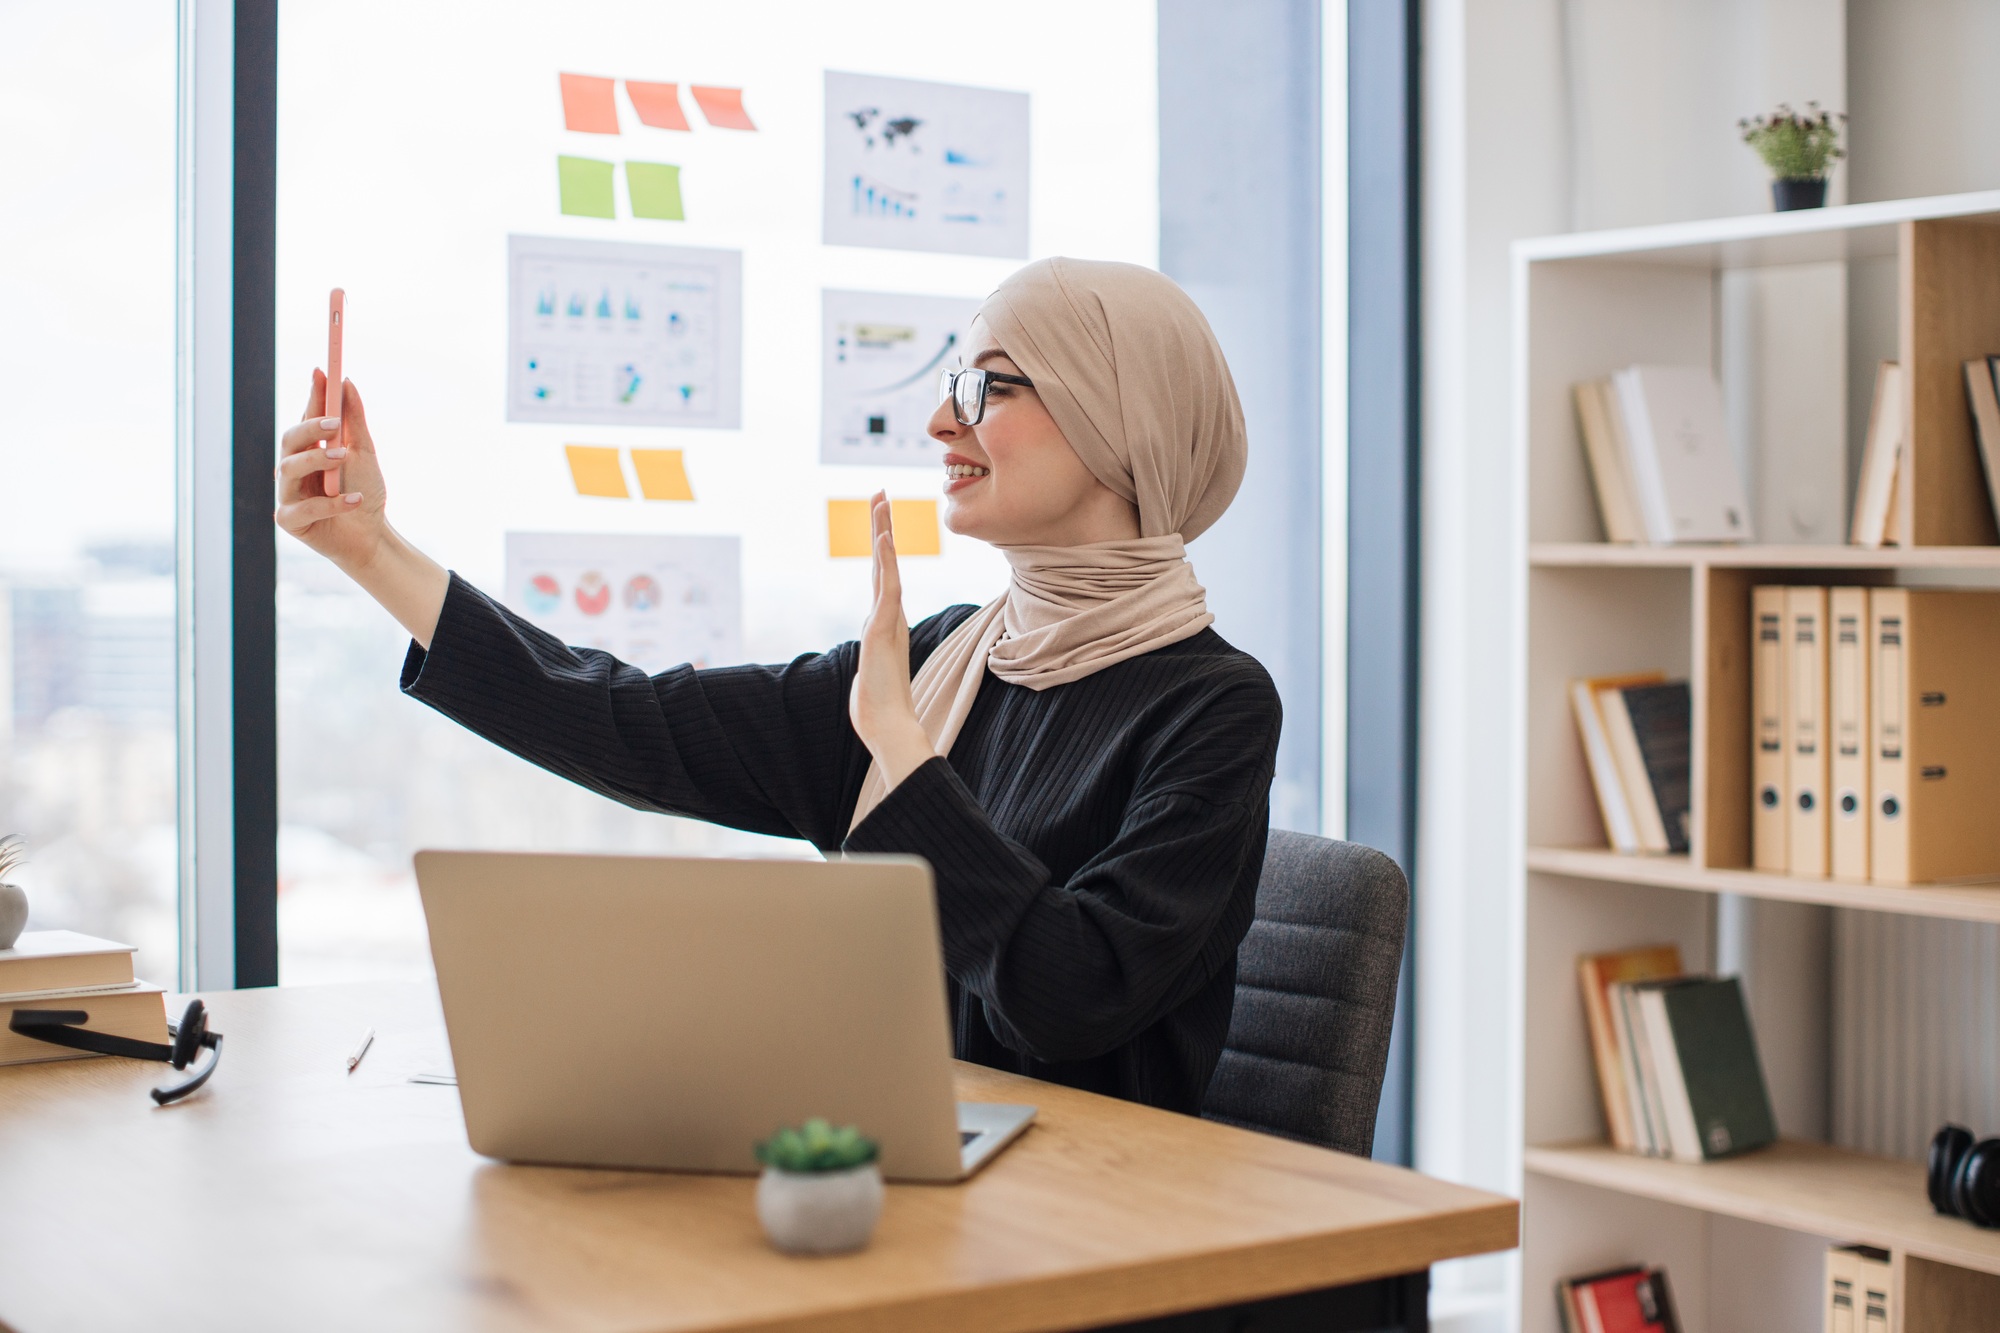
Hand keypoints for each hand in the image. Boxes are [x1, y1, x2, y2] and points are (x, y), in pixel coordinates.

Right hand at [273, 369, 449, 647]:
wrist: (372, 537)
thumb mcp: (364, 453)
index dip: (312, 395)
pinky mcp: (290, 521)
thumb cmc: (365, 492)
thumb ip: (354, 420)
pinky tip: (356, 500)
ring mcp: (288, 494)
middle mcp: (293, 469)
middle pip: (289, 440)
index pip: (306, 417)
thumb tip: (345, 381)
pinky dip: (331, 503)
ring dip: (317, 460)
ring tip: (343, 457)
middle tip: (333, 422)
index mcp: (309, 449)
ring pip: (288, 469)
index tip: (321, 372)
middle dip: (309, 428)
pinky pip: (304, 508)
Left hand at [849, 491, 934, 787]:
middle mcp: (887, 617)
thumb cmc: (878, 710)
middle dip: (881, 527)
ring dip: (882, 532)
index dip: (881, 550)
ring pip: (885, 567)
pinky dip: (887, 560)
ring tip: (881, 501)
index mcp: (884, 625)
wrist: (889, 727)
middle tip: (880, 494)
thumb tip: (871, 675)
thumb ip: (872, 667)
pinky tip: (884, 537)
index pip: (881, 579)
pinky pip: (887, 586)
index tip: (881, 523)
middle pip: (883, 563)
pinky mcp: (884, 628)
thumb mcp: (870, 679)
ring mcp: (887, 620)